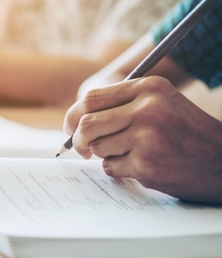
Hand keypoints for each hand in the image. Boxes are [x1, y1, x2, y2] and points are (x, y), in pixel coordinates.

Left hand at [63, 76, 221, 203]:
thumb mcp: (161, 102)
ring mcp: (146, 138)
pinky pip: (111, 167)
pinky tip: (140, 165)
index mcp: (149, 88)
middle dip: (78, 139)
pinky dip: (118, 169)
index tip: (71, 128)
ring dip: (105, 155)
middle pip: (87, 124)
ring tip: (128, 154)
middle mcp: (147, 109)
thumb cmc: (186, 131)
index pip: (91, 98)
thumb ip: (121, 105)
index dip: (73, 115)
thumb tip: (74, 122)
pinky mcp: (147, 164)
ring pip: (98, 148)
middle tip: (82, 148)